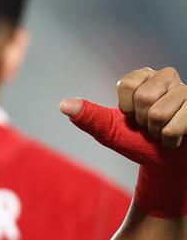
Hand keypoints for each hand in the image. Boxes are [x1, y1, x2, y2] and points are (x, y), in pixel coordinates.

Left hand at [62, 67, 186, 217]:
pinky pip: (177, 126)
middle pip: (145, 98)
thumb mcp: (108, 131)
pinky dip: (171, 139)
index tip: (133, 118)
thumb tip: (63, 105)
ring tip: (162, 132)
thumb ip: (88, 116)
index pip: (126, 85)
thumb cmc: (137, 142)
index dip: (126, 110)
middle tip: (149, 127)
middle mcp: (167, 76)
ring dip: (158, 132)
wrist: (164, 163)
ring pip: (160, 113)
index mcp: (143, 76)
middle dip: (143, 122)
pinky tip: (177, 137)